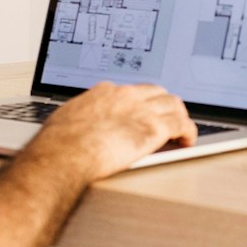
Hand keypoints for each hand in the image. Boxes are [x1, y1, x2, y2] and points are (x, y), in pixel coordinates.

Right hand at [28, 83, 195, 180]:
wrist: (63, 156)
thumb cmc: (58, 146)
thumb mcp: (67, 122)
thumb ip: (81, 121)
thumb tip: (79, 129)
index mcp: (103, 93)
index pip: (131, 91)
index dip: (140, 102)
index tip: (142, 111)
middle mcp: (125, 96)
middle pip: (156, 92)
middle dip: (164, 104)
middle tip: (167, 117)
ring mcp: (141, 110)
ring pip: (173, 104)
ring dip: (180, 116)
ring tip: (181, 129)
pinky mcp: (154, 128)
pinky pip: (182, 125)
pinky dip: (189, 131)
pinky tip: (188, 140)